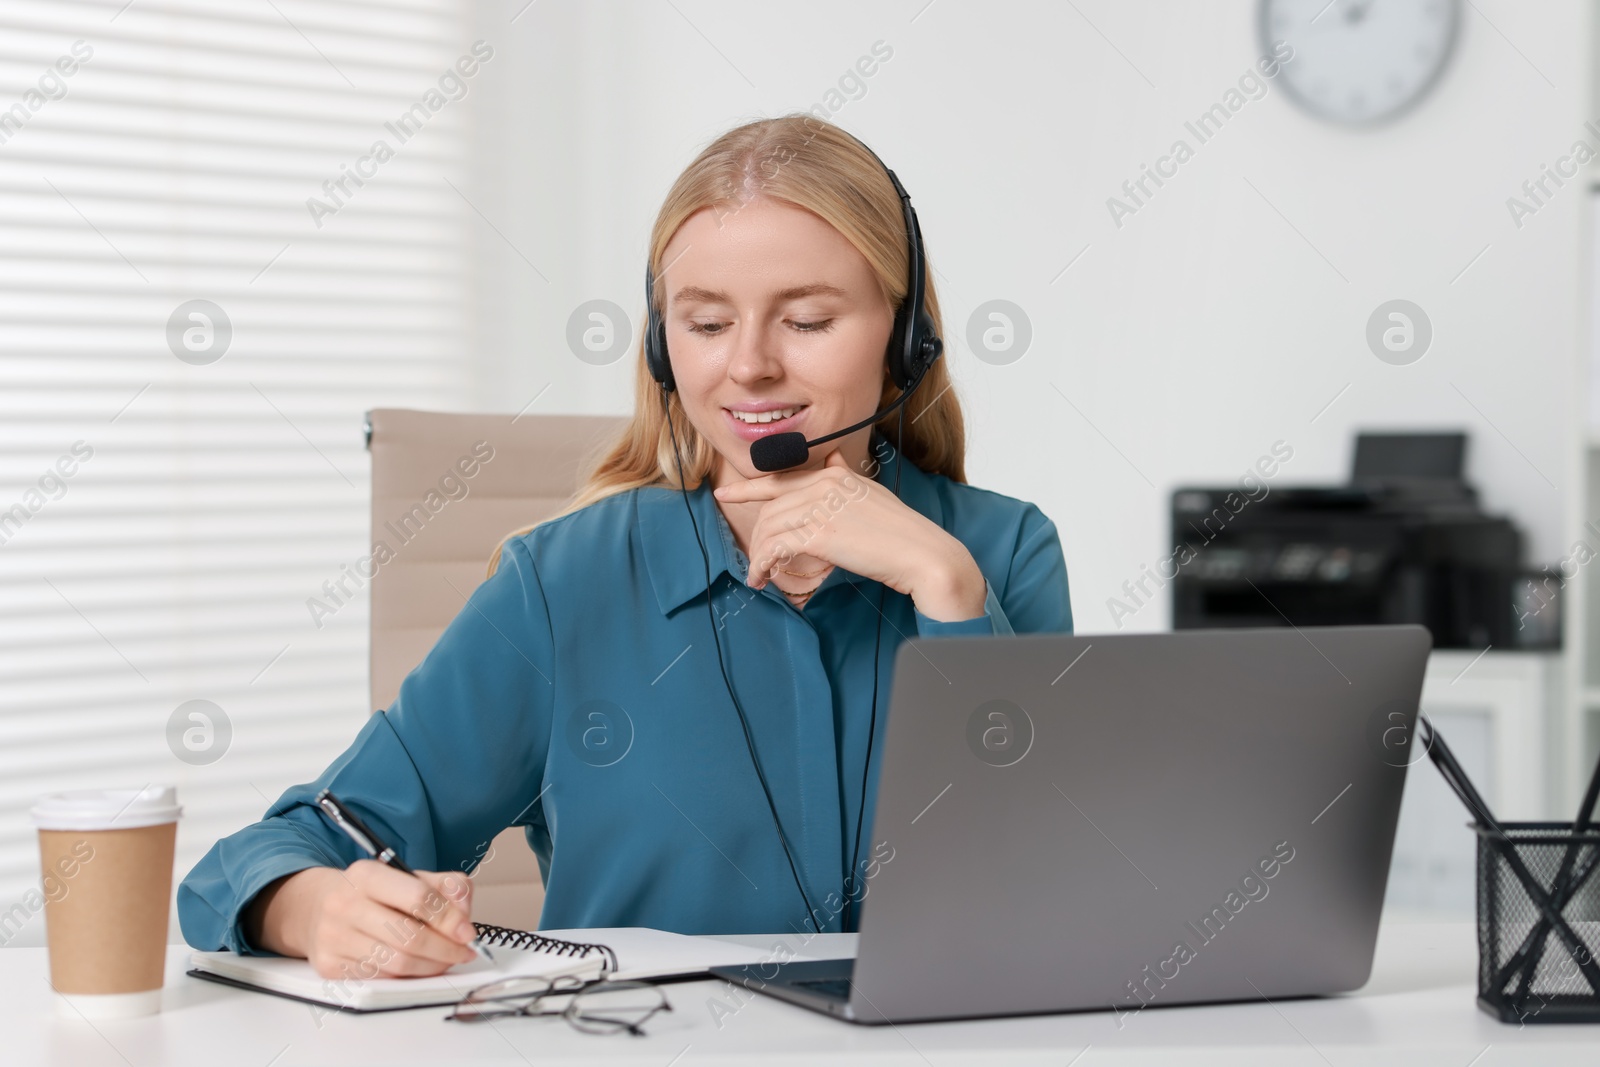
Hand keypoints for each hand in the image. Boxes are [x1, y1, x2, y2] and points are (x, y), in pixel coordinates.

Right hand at [246, 862, 477, 979]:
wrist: (319, 908)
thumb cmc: (373, 894)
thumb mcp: (408, 877)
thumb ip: (446, 886)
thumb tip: (464, 910)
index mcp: (366, 875)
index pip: (418, 897)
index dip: (449, 918)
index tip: (467, 932)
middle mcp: (344, 904)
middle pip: (409, 936)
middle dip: (445, 949)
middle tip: (463, 952)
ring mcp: (333, 937)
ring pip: (397, 963)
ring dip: (431, 966)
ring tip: (446, 960)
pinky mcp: (329, 966)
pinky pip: (382, 978)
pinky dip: (409, 976)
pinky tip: (420, 967)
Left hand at [713, 449, 987, 621]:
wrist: (922, 554)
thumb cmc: (901, 532)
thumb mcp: (871, 494)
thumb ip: (847, 478)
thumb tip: (834, 457)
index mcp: (835, 474)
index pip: (782, 477)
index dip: (749, 488)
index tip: (726, 495)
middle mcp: (824, 484)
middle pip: (771, 507)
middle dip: (757, 535)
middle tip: (755, 559)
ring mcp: (820, 507)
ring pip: (769, 528)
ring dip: (759, 554)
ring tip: (759, 575)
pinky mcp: (818, 533)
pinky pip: (775, 547)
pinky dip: (763, 564)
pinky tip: (763, 578)